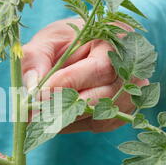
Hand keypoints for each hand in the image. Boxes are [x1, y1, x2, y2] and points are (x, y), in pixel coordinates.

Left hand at [22, 18, 148, 132]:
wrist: (81, 49)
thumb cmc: (64, 40)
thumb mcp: (46, 41)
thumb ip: (35, 60)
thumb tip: (32, 90)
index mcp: (117, 40)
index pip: (100, 69)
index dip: (69, 83)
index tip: (40, 94)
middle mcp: (133, 68)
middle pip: (103, 97)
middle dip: (63, 106)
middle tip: (32, 112)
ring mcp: (131, 93)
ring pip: (98, 115)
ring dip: (65, 118)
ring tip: (37, 112)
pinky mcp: (121, 112)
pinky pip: (95, 124)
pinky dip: (72, 123)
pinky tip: (55, 113)